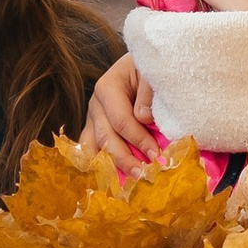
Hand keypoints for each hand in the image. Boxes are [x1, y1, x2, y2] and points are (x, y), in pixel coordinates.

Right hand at [84, 53, 160, 175]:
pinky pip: (91, 150)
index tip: (156, 155)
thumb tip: (143, 118)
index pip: (121, 120)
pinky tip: (112, 180)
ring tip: (128, 181)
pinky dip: (100, 165)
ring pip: (93, 148)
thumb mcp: (151, 72)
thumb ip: (148, 92)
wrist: (139, 66)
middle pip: (105, 138)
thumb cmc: (148, 69)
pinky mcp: (95, 129)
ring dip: (110, 167)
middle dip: (124, 159)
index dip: (138, 140)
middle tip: (143, 175)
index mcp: (107, 87)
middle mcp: (95, 105)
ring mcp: (92, 119)